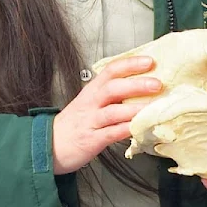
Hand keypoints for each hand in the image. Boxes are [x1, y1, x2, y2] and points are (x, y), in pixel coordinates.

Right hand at [52, 56, 161, 173]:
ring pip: (112, 112)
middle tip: (157, 84)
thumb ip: (112, 96)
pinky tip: (138, 128)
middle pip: (112, 88)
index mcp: (91, 91)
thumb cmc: (75, 123)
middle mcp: (90, 103)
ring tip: (152, 107)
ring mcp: (90, 121)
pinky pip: (110, 134)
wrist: (49, 145)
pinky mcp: (91, 140)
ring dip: (133, 108)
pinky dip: (125, 130)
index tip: (150, 61)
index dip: (130, 64)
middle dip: (136, 84)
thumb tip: (143, 88)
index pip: (111, 71)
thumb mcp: (89, 103)